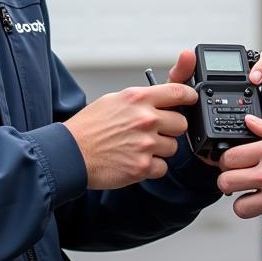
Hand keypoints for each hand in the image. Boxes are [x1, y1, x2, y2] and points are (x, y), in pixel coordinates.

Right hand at [63, 82, 196, 189]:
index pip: (178, 92)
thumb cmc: (89, 127)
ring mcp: (145, 144)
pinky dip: (152, 167)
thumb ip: (140, 99)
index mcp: (138, 99)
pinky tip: (135, 160)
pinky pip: (162, 168)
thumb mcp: (114, 100)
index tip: (191, 100)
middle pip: (181, 124)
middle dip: (171, 129)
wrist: (70, 153)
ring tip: (138, 147)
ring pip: (173, 148)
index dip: (188, 96)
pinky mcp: (141, 166)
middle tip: (154, 132)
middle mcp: (145, 119)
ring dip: (160, 150)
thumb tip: (160, 99)